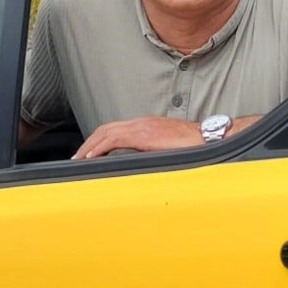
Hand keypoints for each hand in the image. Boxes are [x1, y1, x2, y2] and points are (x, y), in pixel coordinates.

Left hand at [73, 116, 204, 158]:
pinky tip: (90, 158)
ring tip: (78, 159)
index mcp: (147, 125)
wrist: (210, 139)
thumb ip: (155, 152)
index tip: (88, 153)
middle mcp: (141, 123)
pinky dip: (98, 148)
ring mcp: (142, 127)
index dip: (98, 140)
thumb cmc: (195, 146)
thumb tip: (145, 165)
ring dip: (89, 146)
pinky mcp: (144, 136)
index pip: (114, 129)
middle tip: (77, 157)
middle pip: (105, 129)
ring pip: (105, 132)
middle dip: (88, 143)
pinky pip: (113, 139)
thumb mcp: (169, 148)